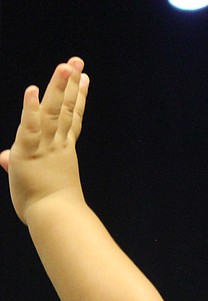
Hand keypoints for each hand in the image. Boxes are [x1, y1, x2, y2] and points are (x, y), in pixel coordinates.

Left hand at [0, 57, 87, 223]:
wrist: (56, 218)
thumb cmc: (47, 207)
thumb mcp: (29, 180)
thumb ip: (15, 162)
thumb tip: (2, 156)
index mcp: (62, 150)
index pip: (72, 119)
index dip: (77, 97)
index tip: (84, 79)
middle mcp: (57, 144)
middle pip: (66, 108)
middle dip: (71, 83)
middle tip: (77, 61)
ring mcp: (45, 147)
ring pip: (54, 112)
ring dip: (59, 87)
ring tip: (65, 65)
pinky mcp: (28, 152)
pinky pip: (30, 127)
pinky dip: (31, 108)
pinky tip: (32, 90)